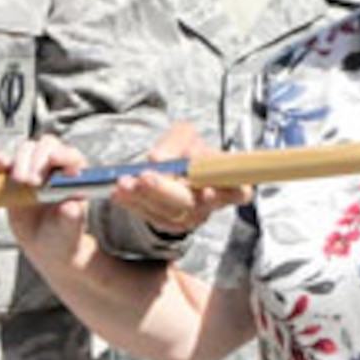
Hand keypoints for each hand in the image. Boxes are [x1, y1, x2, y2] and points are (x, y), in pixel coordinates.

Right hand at [0, 137, 90, 267]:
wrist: (45, 245)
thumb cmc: (63, 235)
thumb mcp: (69, 229)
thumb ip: (72, 218)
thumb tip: (71, 207)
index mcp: (75, 176)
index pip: (71, 156)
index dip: (63, 154)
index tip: (54, 160)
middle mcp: (55, 167)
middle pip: (47, 147)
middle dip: (38, 159)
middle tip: (31, 182)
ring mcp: (34, 169)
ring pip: (27, 150)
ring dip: (20, 161)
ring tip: (19, 182)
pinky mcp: (13, 177)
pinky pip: (5, 164)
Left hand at [111, 121, 247, 237]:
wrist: (173, 168)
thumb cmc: (186, 150)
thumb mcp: (185, 136)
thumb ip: (176, 142)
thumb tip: (158, 158)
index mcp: (228, 181)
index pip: (239, 192)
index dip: (227, 193)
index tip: (206, 189)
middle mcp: (212, 203)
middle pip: (192, 204)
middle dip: (166, 191)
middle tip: (145, 176)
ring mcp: (191, 217)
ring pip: (168, 214)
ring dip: (143, 198)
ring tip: (124, 182)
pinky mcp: (170, 224)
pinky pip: (151, 217)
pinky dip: (133, 204)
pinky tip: (119, 192)